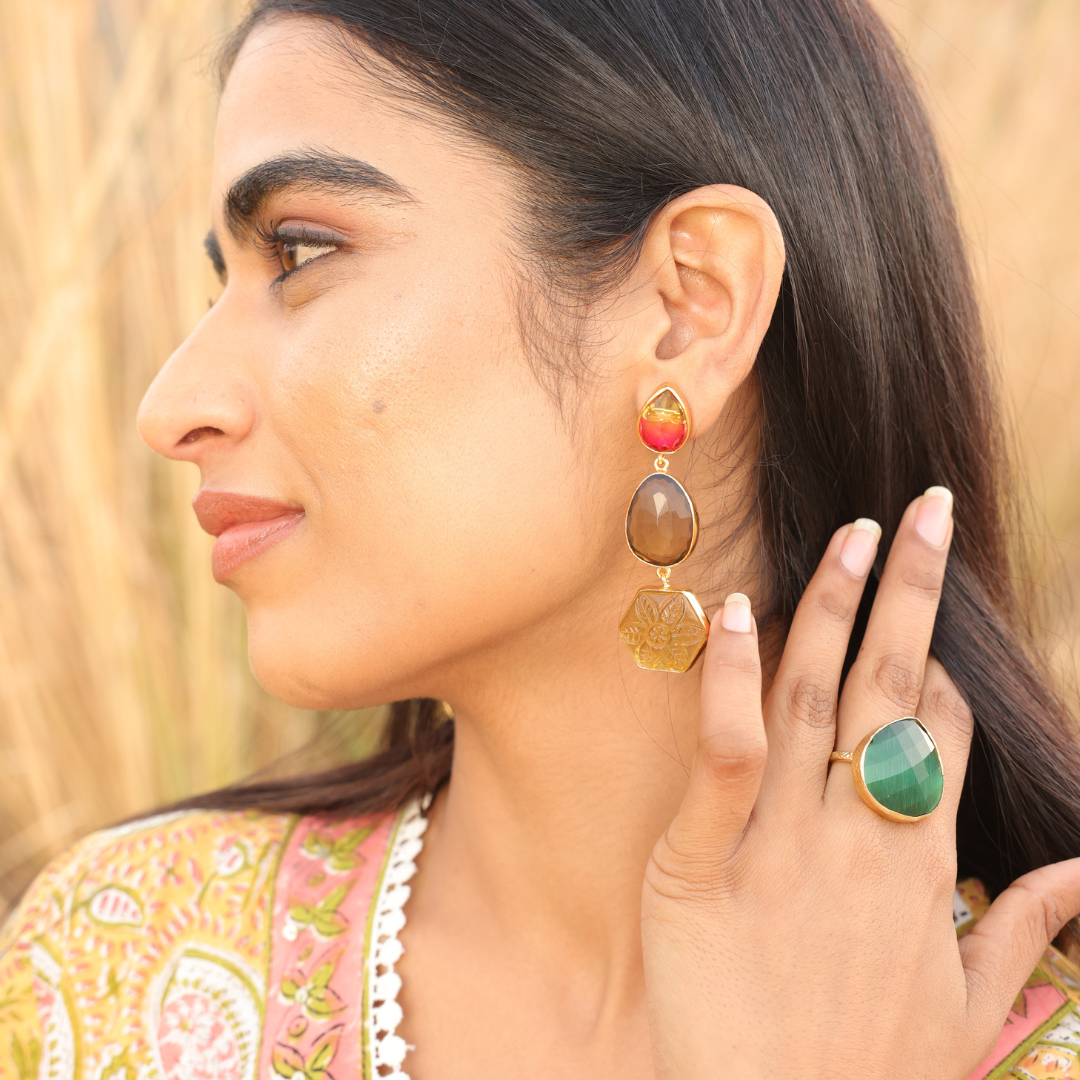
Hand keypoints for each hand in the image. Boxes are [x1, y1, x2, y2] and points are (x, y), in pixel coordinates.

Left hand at [641, 489, 1079, 1078]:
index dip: (938, 668)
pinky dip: (732, 683)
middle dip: (916, 595)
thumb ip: (1023, 929)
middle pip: (896, 691)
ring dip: (838, 609)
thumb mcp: (964, 1010)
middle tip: (926, 510)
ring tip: (858, 534)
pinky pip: (724, 758)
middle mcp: (864, 842)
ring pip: (815, 701)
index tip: (925, 616)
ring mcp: (783, 850)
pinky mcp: (701, 869)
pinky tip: (741, 610)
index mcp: (923, 869)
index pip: (943, 735)